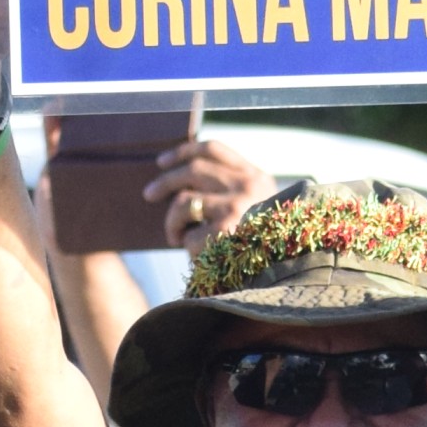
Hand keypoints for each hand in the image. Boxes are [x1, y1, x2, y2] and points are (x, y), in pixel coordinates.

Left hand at [146, 132, 275, 249]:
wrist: (277, 276)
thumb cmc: (257, 248)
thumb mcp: (254, 209)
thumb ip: (229, 191)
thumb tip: (180, 177)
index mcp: (257, 178)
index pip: (214, 150)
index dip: (184, 151)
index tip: (162, 161)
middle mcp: (248, 187)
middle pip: (193, 170)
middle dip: (165, 182)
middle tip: (149, 194)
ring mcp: (236, 207)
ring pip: (183, 201)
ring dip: (172, 221)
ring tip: (175, 237)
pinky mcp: (224, 232)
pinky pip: (188, 234)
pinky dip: (185, 246)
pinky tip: (196, 256)